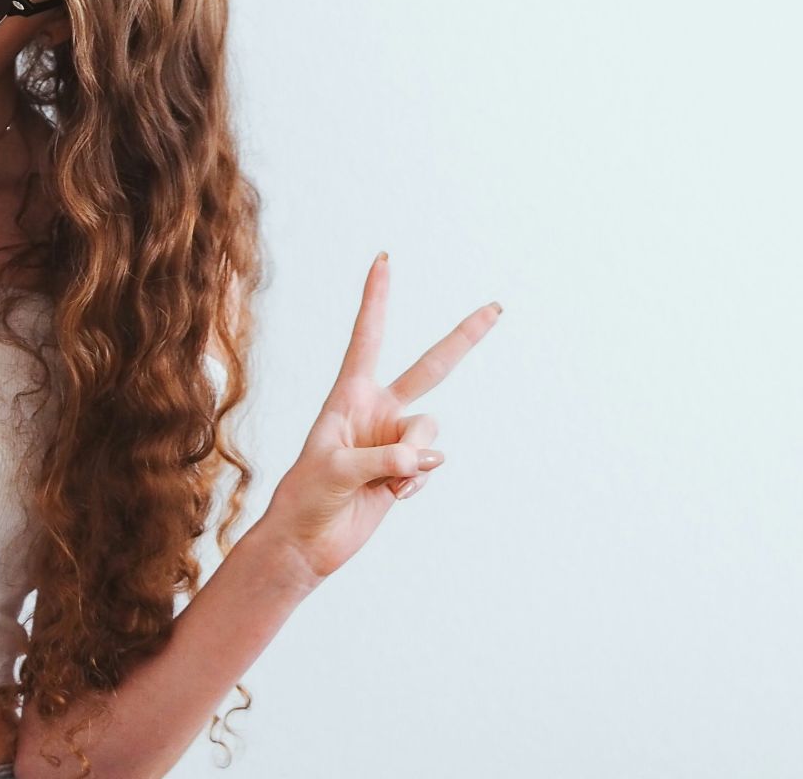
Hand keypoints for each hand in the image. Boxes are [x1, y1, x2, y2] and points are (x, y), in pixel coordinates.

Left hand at [260, 252, 499, 581]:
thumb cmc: (306, 496)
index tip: (383, 261)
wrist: (308, 541)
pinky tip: (392, 496)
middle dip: (464, 338)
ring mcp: (394, 440)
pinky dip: (416, 483)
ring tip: (386, 480)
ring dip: (415, 459)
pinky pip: (430, 467)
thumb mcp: (336, 470)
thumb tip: (425, 458)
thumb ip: (381, 459)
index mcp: (350, 395)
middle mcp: (377, 410)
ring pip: (431, 434)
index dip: (377, 300)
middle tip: (496, 306)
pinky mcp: (406, 470)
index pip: (368, 338)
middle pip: (431, 368)